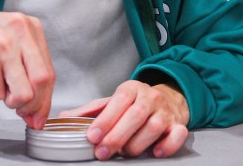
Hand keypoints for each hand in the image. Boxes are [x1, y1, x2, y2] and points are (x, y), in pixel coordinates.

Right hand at [0, 4, 53, 128]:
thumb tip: (37, 111)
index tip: (39, 116)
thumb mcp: (14, 41)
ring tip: (0, 88)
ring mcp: (5, 45)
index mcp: (33, 28)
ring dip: (11, 101)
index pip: (50, 73)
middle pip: (42, 82)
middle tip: (21, 110)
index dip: (45, 100)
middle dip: (32, 105)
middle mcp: (22, 33)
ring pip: (23, 93)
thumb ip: (29, 69)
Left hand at [61, 80, 189, 159]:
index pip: (118, 101)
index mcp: (131, 89)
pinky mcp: (179, 124)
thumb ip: (90, 111)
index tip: (92, 136)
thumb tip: (63, 119)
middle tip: (102, 152)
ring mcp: (165, 111)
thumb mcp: (113, 101)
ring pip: (154, 126)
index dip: (105, 119)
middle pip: (135, 115)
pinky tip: (155, 152)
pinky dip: (168, 145)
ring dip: (137, 143)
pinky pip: (178, 134)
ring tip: (125, 152)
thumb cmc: (136, 103)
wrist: (170, 97)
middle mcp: (150, 97)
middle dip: (116, 136)